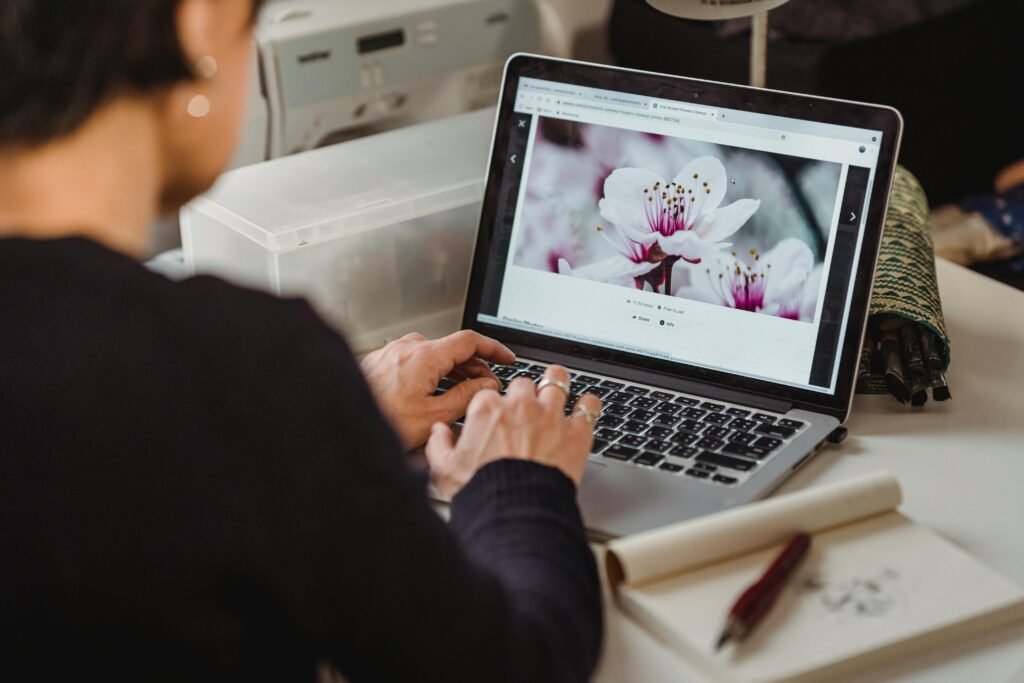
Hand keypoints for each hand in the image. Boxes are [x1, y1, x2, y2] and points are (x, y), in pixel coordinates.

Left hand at [360, 330, 516, 450]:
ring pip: (434, 354)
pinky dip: (432, 371)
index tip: (507, 357)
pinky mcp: (382, 360)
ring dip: (453, 370)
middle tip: (487, 386)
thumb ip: (466, 397)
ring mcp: (393, 352)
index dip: (494, 348)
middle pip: (452, 348)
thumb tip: (487, 386)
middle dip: (475, 366)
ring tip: (462, 392)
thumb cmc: (380, 421)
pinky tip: (433, 391)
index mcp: (425, 356)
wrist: (340, 424)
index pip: (470, 340)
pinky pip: (415, 360)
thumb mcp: (433, 415)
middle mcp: (408, 347)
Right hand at [426, 365, 601, 498]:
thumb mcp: (445, 470)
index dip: (494, 404)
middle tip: (527, 406)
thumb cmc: (481, 492)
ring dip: (558, 382)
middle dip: (525, 394)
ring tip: (559, 384)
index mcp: (487, 409)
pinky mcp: (576, 432)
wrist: (515, 512)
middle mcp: (520, 406)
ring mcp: (550, 416)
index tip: (498, 414)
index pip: (490, 393)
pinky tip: (587, 406)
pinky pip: (588, 405)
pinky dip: (588, 404)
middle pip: (524, 385)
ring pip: (557, 380)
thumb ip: (438, 445)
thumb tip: (437, 432)